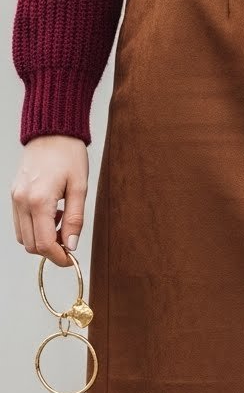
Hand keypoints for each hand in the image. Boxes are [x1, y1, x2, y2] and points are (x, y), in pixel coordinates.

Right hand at [10, 134, 87, 266]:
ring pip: (23, 236)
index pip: (43, 244)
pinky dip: (35, 228)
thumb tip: (72, 245)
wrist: (52, 133)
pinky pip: (20, 223)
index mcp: (39, 200)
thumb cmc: (69, 156)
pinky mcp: (14, 195)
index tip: (71, 259)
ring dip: (41, 239)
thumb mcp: (80, 188)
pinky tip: (51, 215)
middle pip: (31, 244)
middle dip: (50, 251)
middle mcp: (22, 201)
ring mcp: (15, 198)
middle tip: (69, 243)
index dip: (58, 258)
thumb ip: (75, 219)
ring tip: (61, 224)